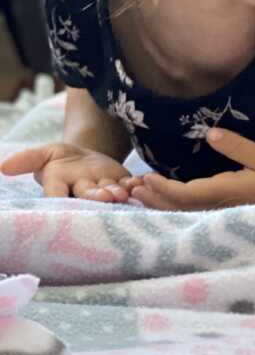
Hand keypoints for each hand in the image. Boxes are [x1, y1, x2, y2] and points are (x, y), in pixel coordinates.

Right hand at [1, 143, 133, 201]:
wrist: (86, 157)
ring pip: (110, 193)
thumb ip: (28, 159)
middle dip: (97, 197)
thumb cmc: (62, 158)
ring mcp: (103, 191)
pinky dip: (135, 184)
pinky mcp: (122, 185)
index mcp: (59, 186)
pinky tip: (140, 181)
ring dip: (118, 192)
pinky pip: (129, 186)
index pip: (57, 195)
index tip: (65, 200)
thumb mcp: (45, 153)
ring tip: (124, 190)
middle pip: (87, 197)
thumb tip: (3, 167)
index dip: (61, 199)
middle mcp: (81, 193)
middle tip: (106, 196)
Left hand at [130, 128, 254, 209]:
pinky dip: (177, 209)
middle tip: (130, 188)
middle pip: (179, 208)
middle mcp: (221, 208)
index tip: (144, 179)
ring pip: (185, 214)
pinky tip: (170, 205)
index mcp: (227, 192)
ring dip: (161, 205)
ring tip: (142, 195)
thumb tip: (209, 132)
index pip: (185, 194)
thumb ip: (239, 147)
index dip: (163, 188)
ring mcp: (225, 215)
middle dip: (154, 198)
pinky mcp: (230, 217)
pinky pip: (195, 216)